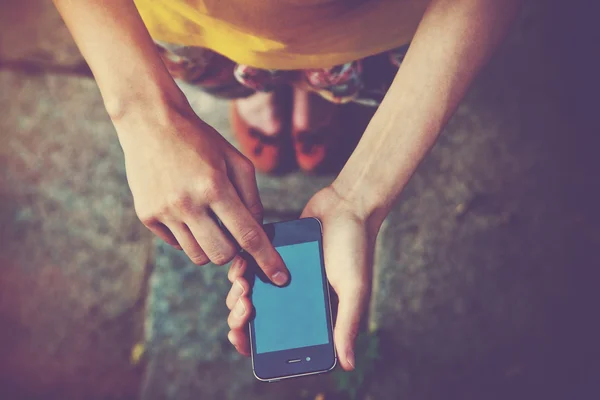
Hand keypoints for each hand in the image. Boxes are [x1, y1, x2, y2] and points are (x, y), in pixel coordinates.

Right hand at [115, 101, 287, 283]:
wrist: (150, 123)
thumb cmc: (199, 140)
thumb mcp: (235, 160)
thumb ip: (251, 198)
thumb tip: (258, 232)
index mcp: (214, 186)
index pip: (248, 235)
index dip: (267, 259)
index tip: (281, 278)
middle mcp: (187, 203)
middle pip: (222, 255)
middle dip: (235, 251)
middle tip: (233, 232)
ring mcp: (163, 212)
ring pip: (198, 256)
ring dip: (211, 246)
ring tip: (209, 220)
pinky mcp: (146, 216)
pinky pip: (176, 245)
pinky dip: (188, 237)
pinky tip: (187, 212)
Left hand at [225, 186, 378, 369]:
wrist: (347, 204)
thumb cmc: (356, 248)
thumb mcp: (354, 289)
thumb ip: (347, 324)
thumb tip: (348, 365)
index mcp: (312, 314)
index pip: (278, 340)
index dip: (253, 345)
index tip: (239, 337)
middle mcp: (295, 299)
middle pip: (256, 319)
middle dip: (240, 317)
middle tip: (244, 305)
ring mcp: (281, 277)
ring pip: (248, 294)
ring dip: (237, 293)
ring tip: (242, 283)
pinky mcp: (272, 255)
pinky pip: (248, 267)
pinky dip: (239, 269)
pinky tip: (240, 266)